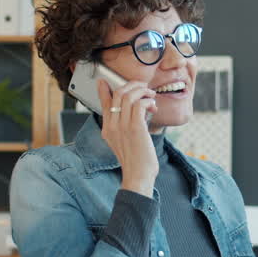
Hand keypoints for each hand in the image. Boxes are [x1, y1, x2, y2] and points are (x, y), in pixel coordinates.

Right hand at [98, 79, 158, 195]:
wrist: (138, 175)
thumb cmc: (135, 159)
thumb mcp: (124, 141)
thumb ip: (124, 125)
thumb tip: (132, 110)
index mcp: (107, 128)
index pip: (104, 103)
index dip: (105, 89)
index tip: (105, 81)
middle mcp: (112, 126)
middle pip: (117, 94)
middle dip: (132, 85)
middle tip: (144, 87)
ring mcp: (122, 126)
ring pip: (128, 96)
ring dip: (143, 91)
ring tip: (151, 96)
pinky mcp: (135, 128)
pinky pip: (139, 105)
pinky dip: (148, 101)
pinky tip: (153, 107)